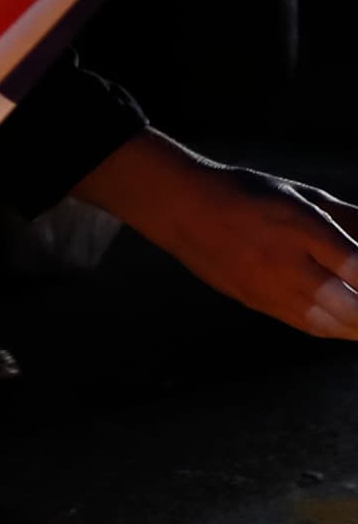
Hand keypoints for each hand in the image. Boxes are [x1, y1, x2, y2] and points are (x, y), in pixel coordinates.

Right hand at [83, 133, 357, 336]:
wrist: (183, 210)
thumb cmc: (248, 194)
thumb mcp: (303, 195)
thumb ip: (348, 217)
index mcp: (303, 228)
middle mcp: (286, 263)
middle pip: (349, 307)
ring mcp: (269, 288)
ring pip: (330, 324)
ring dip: (356, 327)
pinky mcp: (256, 302)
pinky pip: (306, 324)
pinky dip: (334, 328)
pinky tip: (348, 326)